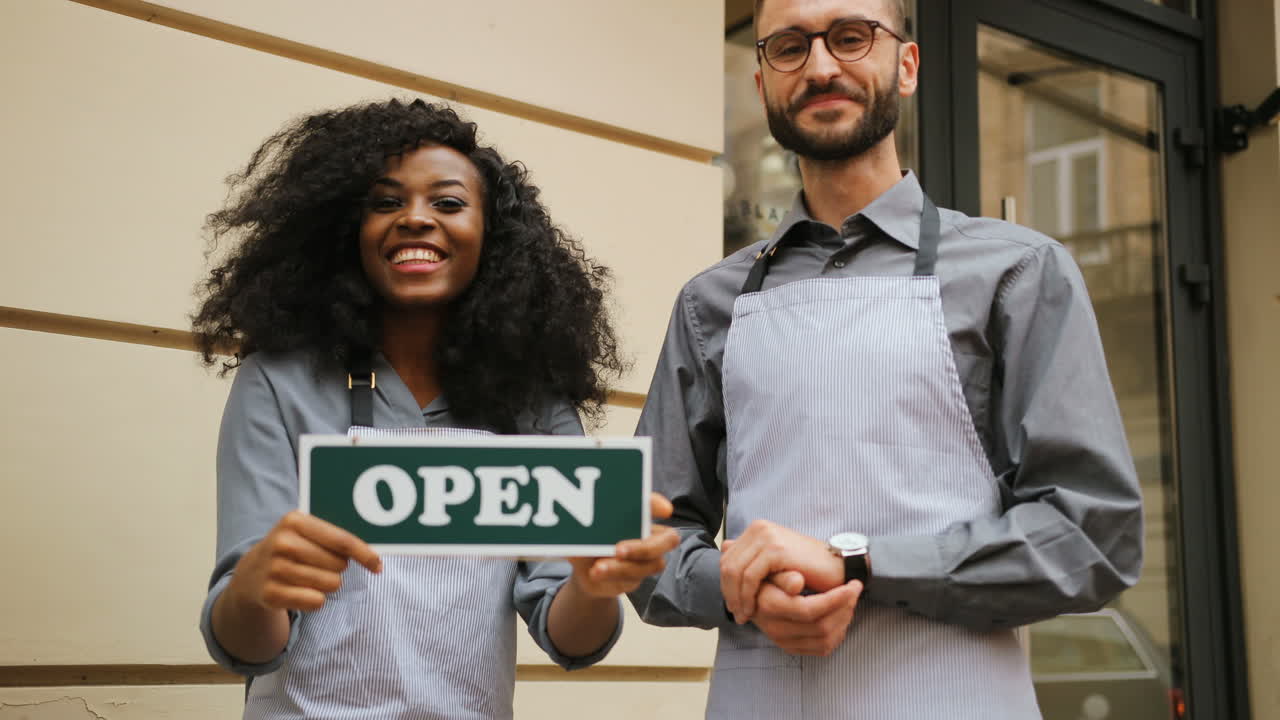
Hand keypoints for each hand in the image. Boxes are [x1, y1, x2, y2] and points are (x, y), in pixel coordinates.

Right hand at [228, 510, 382, 611]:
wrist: (251, 574)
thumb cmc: (292, 550)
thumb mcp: (307, 533)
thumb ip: (337, 539)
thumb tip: (375, 557)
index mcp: (294, 521)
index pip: (342, 540)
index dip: (364, 554)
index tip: (378, 565)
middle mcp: (282, 543)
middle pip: (339, 565)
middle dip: (337, 568)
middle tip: (319, 565)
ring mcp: (274, 569)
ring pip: (331, 584)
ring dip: (327, 584)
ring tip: (308, 577)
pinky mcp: (271, 594)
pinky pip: (316, 601)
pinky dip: (315, 599)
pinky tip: (299, 591)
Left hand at [567, 493, 679, 597]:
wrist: (585, 571)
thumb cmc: (590, 541)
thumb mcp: (583, 531)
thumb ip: (584, 528)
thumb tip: (576, 528)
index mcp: (639, 515)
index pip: (653, 505)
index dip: (659, 505)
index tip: (663, 509)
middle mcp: (650, 536)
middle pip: (668, 540)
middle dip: (644, 546)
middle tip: (619, 550)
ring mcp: (646, 559)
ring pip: (651, 564)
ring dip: (623, 567)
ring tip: (598, 568)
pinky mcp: (637, 578)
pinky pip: (633, 579)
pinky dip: (613, 576)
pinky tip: (596, 573)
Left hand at [720, 519, 843, 622]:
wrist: (838, 567)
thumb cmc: (808, 567)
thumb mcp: (774, 562)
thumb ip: (751, 554)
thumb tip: (724, 545)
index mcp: (757, 529)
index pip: (727, 557)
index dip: (725, 584)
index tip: (733, 605)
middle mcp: (759, 528)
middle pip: (728, 565)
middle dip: (729, 592)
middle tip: (737, 614)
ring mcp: (767, 537)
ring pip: (735, 572)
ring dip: (737, 598)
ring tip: (744, 616)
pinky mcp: (776, 550)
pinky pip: (751, 577)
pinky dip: (748, 596)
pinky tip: (754, 610)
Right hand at [752, 577, 862, 655]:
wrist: (749, 593)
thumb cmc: (764, 576)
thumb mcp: (770, 569)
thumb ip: (783, 576)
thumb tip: (797, 583)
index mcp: (770, 606)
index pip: (809, 609)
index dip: (836, 599)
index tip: (853, 585)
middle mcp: (775, 627)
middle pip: (821, 627)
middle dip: (844, 608)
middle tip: (854, 590)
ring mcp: (782, 640)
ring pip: (824, 640)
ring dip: (843, 620)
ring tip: (850, 601)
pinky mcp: (791, 647)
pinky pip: (822, 649)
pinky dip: (838, 633)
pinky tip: (841, 616)